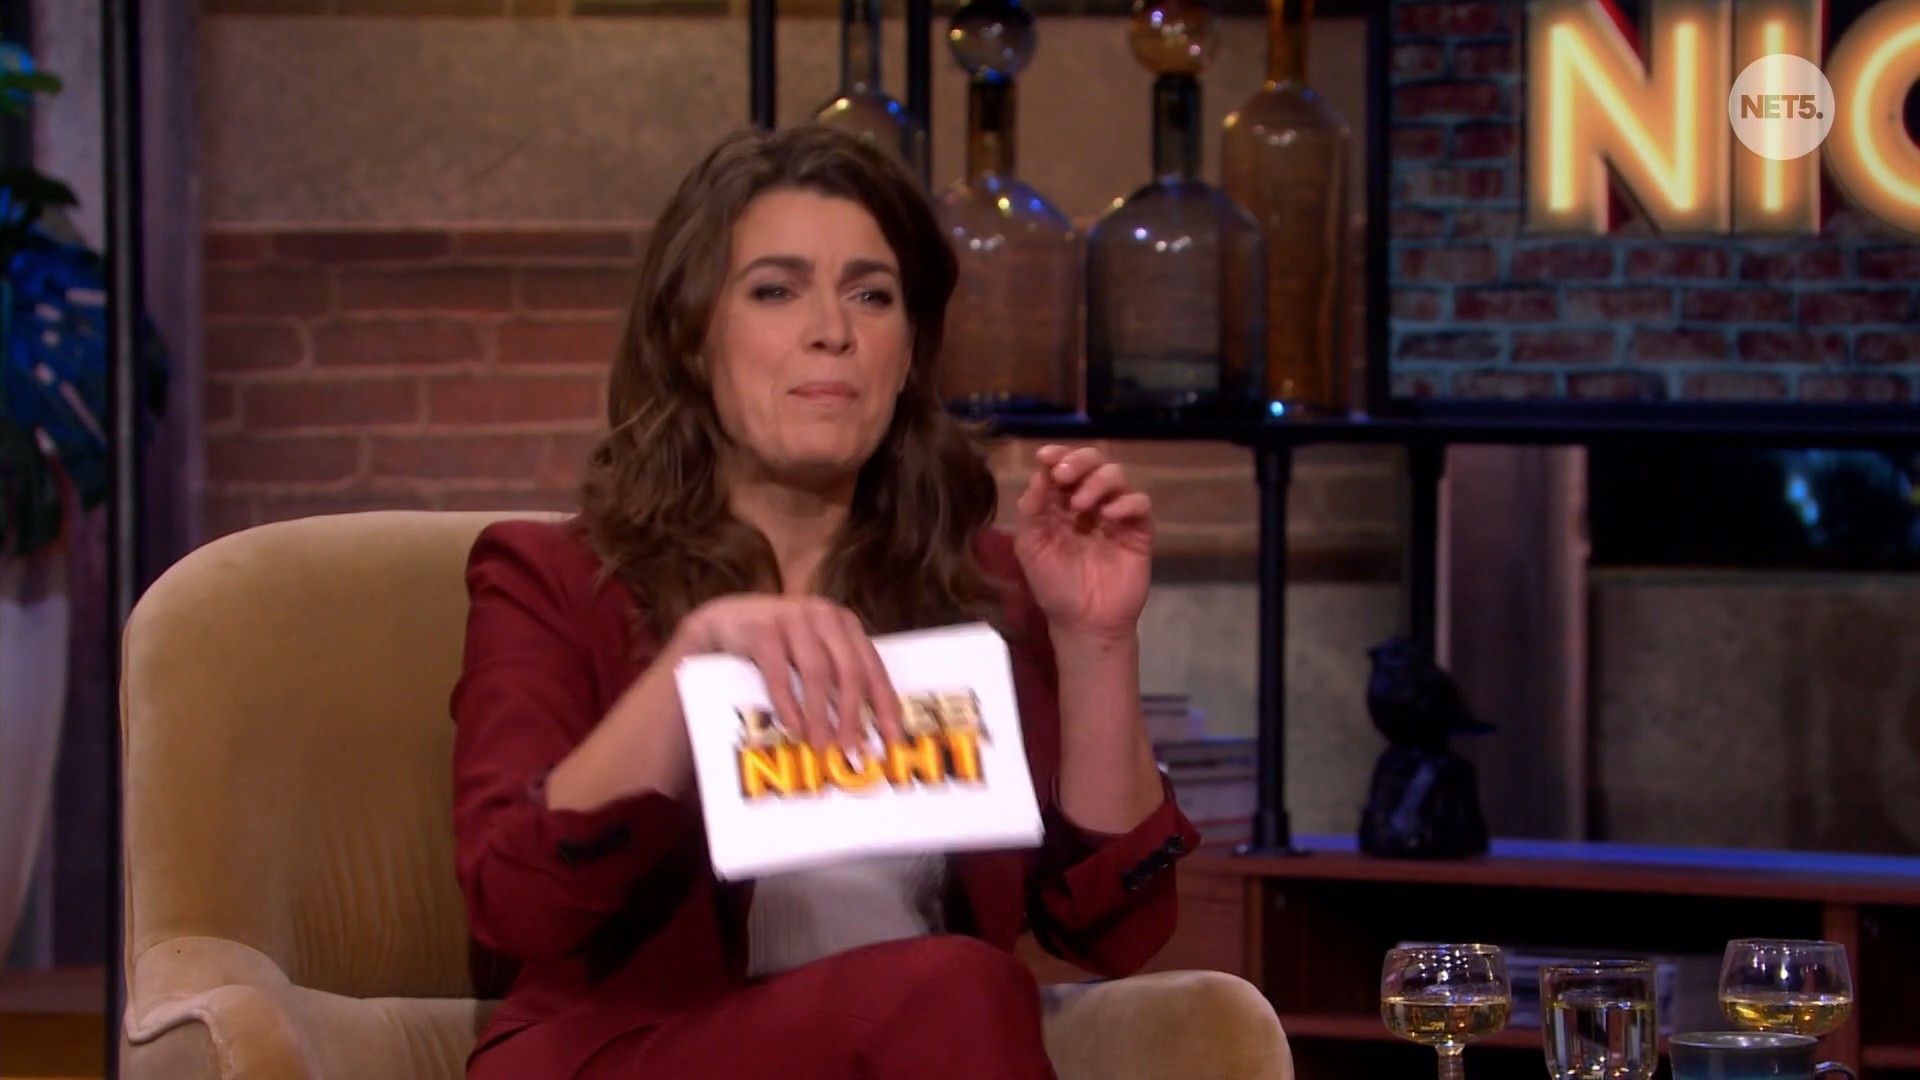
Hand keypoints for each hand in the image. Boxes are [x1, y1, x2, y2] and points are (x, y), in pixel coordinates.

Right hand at [675, 595, 906, 760]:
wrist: (726, 621)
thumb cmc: (779, 647)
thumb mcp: (813, 653)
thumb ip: (837, 678)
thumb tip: (863, 734)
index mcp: (845, 624)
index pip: (872, 666)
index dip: (884, 703)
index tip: (893, 737)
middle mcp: (824, 616)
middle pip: (849, 670)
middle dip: (852, 714)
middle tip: (852, 749)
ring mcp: (793, 619)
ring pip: (816, 673)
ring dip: (821, 715)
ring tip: (822, 747)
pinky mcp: (763, 630)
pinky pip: (779, 674)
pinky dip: (788, 706)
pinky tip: (793, 729)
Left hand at [1012, 444, 1152, 642]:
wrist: (1084, 623)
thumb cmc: (1054, 586)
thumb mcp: (1031, 547)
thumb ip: (1032, 510)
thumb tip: (1038, 473)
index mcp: (1059, 504)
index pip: (1061, 467)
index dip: (1056, 455)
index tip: (1045, 456)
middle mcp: (1088, 503)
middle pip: (1092, 462)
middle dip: (1078, 460)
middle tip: (1064, 475)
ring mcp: (1115, 515)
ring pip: (1116, 475)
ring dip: (1097, 481)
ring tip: (1081, 505)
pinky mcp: (1138, 530)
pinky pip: (1140, 502)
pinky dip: (1125, 502)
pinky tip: (1108, 517)